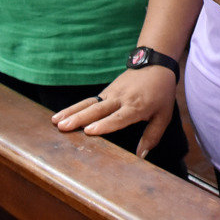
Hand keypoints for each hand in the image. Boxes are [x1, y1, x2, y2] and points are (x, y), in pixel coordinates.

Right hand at [53, 67, 176, 157]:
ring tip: (56, 122)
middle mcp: (121, 99)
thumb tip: (140, 156)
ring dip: (71, 112)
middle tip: (63, 127)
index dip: (104, 124)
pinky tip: (59, 116)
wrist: (155, 64)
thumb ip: (152, 136)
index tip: (88, 131)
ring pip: (89, 103)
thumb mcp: (164, 115)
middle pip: (99, 109)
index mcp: (137, 106)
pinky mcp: (106, 92)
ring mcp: (111, 93)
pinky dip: (73, 108)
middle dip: (80, 118)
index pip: (118, 117)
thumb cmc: (161, 93)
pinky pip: (88, 101)